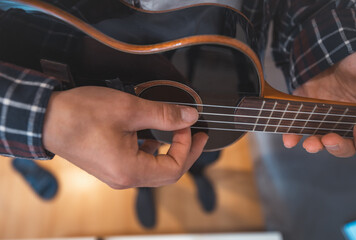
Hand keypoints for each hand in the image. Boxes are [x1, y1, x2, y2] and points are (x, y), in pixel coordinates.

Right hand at [43, 86, 207, 188]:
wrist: (46, 117)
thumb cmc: (80, 114)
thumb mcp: (129, 109)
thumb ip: (163, 115)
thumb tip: (189, 116)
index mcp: (130, 170)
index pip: (174, 168)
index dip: (187, 147)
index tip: (189, 126)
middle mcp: (124, 178)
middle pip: (166, 173)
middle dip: (184, 152)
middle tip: (195, 134)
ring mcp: (116, 174)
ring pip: (153, 168)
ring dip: (167, 151)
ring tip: (175, 133)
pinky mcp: (110, 165)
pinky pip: (139, 164)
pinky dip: (150, 150)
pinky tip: (149, 136)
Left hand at [283, 50, 355, 157]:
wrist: (328, 47)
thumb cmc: (355, 61)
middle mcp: (347, 121)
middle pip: (347, 146)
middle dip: (339, 147)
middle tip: (331, 139)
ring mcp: (326, 118)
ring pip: (323, 141)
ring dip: (317, 145)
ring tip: (311, 144)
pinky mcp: (306, 113)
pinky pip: (299, 129)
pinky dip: (294, 136)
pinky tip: (290, 140)